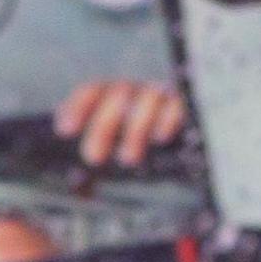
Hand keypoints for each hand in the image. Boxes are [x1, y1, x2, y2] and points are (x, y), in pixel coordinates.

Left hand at [55, 79, 187, 168]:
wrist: (195, 140)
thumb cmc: (147, 147)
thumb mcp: (119, 148)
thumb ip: (98, 150)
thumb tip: (72, 170)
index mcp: (117, 97)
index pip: (94, 90)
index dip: (78, 107)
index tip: (65, 129)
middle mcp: (139, 92)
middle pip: (118, 95)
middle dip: (103, 126)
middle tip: (94, 157)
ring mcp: (164, 95)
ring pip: (146, 99)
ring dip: (134, 129)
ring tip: (127, 158)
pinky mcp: (187, 105)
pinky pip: (177, 104)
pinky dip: (168, 118)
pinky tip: (160, 137)